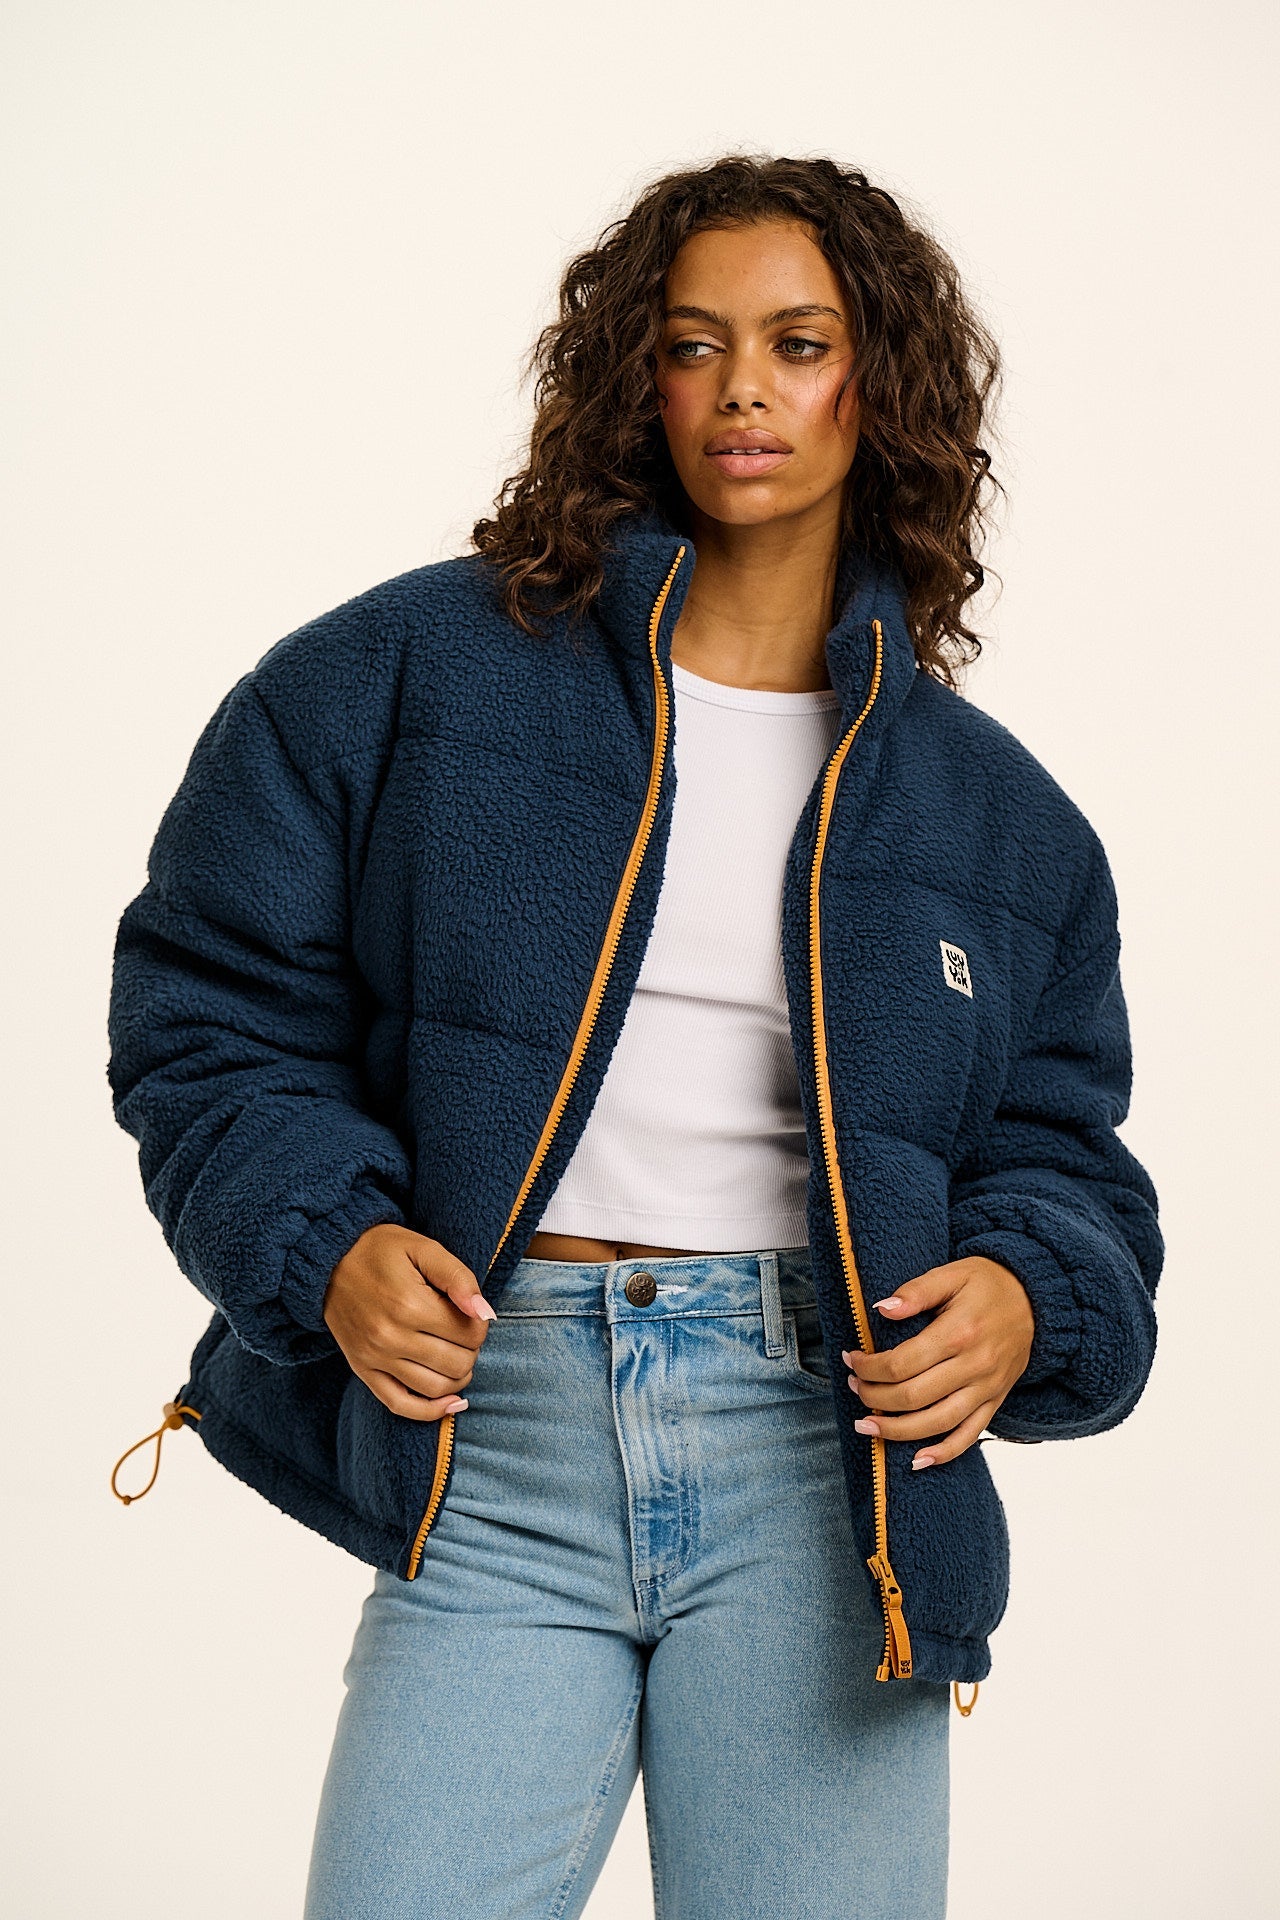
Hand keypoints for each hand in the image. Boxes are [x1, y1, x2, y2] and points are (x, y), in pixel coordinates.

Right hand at [322, 1223, 495, 1421]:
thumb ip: (458, 1278)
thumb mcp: (423, 1249)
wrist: (328, 1261)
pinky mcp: (363, 1370)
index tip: (472, 1312)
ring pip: (436, 1388)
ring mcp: (374, 1358)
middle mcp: (391, 1337)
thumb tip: (485, 1313)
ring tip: (457, 1356)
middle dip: (471, 1349)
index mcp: (409, 1304)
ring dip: (459, 1377)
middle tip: (464, 1331)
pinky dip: (431, 1411)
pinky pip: (400, 1405)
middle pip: (457, 1363)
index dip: (480, 1324)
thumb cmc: (381, 1251)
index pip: (469, 1334)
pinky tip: (451, 1401)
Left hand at [842, 1256, 1033, 1468]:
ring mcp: (987, 1388)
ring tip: (867, 1426)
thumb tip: (882, 1308)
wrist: (1037, 1300)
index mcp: (958, 1332)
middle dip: (875, 1397)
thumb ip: (916, 1292)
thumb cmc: (987, 1284)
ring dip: (897, 1431)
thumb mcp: (952, 1274)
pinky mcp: (995, 1401)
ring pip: (937, 1422)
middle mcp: (974, 1366)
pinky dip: (944, 1452)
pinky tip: (917, 1460)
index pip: (902, 1363)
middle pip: (914, 1396)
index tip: (852, 1361)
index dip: (870, 1367)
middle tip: (854, 1388)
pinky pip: (970, 1435)